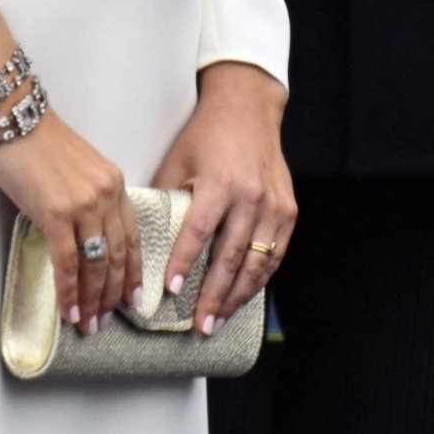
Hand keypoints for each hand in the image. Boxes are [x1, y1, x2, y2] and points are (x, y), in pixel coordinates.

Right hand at [0, 112, 142, 335]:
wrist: (13, 118)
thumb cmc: (37, 140)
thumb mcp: (77, 169)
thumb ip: (87, 199)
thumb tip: (81, 237)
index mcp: (113, 182)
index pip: (131, 235)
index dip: (133, 271)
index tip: (134, 297)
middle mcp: (105, 194)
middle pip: (116, 255)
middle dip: (112, 294)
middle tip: (107, 320)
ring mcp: (83, 205)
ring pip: (95, 264)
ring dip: (92, 299)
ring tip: (88, 324)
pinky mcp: (55, 214)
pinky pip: (66, 262)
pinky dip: (69, 291)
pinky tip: (69, 311)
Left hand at [152, 63, 295, 334]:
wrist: (248, 108)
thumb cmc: (207, 134)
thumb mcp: (178, 159)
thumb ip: (166, 197)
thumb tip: (146, 235)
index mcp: (219, 182)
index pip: (199, 232)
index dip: (186, 263)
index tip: (173, 291)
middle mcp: (250, 196)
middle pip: (231, 257)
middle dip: (214, 295)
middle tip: (200, 325)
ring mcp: (273, 205)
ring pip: (257, 263)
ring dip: (237, 296)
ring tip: (219, 320)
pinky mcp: (288, 210)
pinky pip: (275, 254)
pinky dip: (260, 279)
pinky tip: (244, 296)